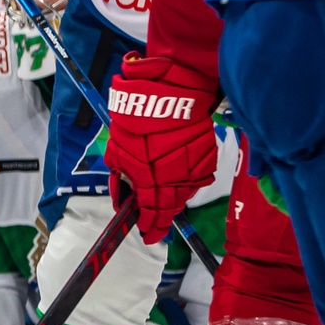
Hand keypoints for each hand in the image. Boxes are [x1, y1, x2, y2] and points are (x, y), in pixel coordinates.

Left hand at [103, 54, 219, 243]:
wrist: (174, 90)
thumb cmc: (139, 114)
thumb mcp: (118, 146)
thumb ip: (121, 173)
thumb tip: (124, 194)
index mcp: (150, 179)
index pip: (151, 212)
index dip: (149, 226)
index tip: (147, 234)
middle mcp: (175, 179)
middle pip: (169, 208)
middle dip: (161, 217)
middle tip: (154, 224)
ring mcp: (194, 169)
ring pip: (183, 195)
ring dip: (172, 201)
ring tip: (163, 204)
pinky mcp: (207, 159)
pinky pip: (195, 179)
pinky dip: (184, 183)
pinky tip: (176, 181)